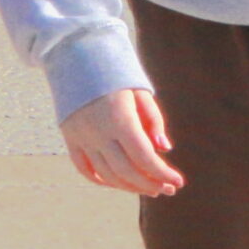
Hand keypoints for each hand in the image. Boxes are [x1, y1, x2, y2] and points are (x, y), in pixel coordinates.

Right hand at [58, 87, 183, 196]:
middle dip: (149, 184)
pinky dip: (101, 180)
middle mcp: (98, 131)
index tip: (178, 182)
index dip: (162, 173)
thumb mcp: (140, 92)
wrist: (76, 59)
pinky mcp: (69, 137)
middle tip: (167, 189)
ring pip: (106, 174)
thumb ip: (154, 120)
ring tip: (148, 188)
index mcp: (119, 118)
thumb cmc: (115, 76)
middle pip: (126, 171)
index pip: (144, 157)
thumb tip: (164, 148)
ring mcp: (81, 136)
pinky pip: (84, 168)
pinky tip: (118, 183)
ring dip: (129, 187)